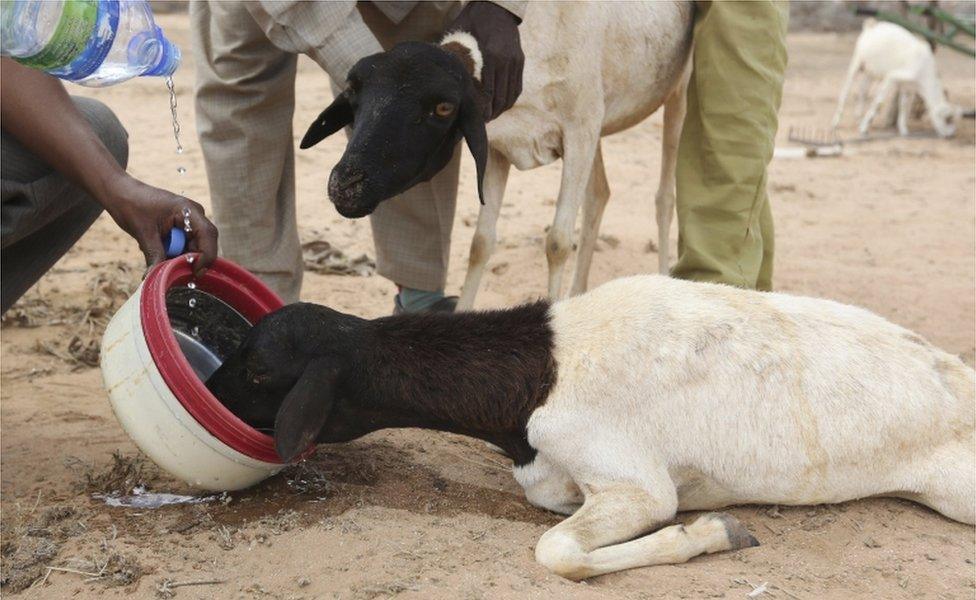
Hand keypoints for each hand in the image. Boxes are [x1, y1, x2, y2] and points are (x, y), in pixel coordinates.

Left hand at [99, 173, 218, 276]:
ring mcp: (190, 222)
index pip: (208, 235)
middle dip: (190, 259)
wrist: (121, 193)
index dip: (206, 256)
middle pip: (204, 244)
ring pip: (194, 249)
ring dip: (179, 257)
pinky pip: (185, 247)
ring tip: (157, 252)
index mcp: (188, 210)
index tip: (195, 272)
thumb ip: (154, 255)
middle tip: (171, 270)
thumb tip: (154, 278)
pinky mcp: (183, 229)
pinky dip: (173, 253)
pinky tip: (158, 247)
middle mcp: (194, 216)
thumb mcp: (143, 233)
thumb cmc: (132, 205)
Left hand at [447, 1, 523, 119]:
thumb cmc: (471, 22)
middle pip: (499, 98)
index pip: (487, 93)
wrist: (496, 8)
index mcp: (491, 56)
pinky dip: (508, 101)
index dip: (481, 110)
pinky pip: (516, 89)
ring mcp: (515, 62)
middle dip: (490, 114)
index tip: (473, 119)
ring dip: (500, 110)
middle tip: (479, 123)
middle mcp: (506, 61)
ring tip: (488, 117)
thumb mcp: (460, 38)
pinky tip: (498, 107)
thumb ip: (456, 59)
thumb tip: (443, 80)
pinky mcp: (520, 62)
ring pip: (509, 96)